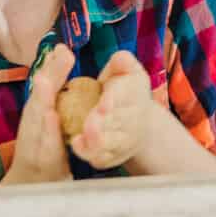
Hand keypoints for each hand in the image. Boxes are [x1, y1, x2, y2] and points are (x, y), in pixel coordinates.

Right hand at [2, 43, 72, 185]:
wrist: (32, 180)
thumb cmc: (43, 142)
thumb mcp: (48, 112)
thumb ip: (54, 85)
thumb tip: (61, 52)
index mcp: (38, 107)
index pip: (45, 82)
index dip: (52, 64)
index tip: (62, 46)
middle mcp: (33, 119)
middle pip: (41, 94)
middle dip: (50, 74)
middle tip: (60, 54)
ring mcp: (34, 138)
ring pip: (37, 115)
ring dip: (41, 97)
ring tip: (45, 81)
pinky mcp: (39, 156)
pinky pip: (43, 141)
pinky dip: (46, 129)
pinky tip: (51, 117)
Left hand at [68, 51, 155, 170]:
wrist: (138, 121)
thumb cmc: (126, 89)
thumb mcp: (128, 70)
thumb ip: (123, 62)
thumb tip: (120, 58)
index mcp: (136, 94)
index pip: (126, 96)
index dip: (114, 100)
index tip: (103, 104)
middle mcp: (135, 120)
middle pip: (119, 123)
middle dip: (102, 124)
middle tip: (88, 124)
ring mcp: (126, 141)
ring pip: (112, 145)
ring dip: (96, 143)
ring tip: (78, 139)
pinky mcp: (115, 156)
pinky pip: (104, 158)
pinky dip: (91, 155)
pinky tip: (78, 147)